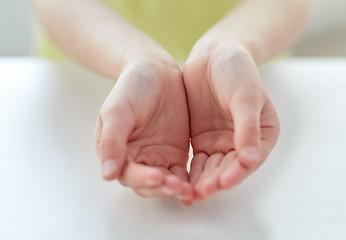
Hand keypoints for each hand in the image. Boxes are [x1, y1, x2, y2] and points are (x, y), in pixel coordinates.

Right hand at [95, 57, 192, 201]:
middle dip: (162, 188)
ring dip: (176, 189)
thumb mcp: (117, 111)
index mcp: (117, 151)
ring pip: (166, 183)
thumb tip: (107, 175)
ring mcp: (157, 159)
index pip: (128, 174)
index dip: (142, 179)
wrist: (157, 72)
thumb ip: (112, 141)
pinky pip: (181, 174)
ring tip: (189, 190)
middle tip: (177, 187)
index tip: (158, 177)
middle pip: (148, 185)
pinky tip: (197, 186)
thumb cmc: (132, 88)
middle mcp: (136, 159)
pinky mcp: (175, 156)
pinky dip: (188, 182)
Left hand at [183, 43, 279, 201]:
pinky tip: (180, 182)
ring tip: (189, 194)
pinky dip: (191, 172)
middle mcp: (242, 142)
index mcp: (263, 134)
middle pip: (230, 168)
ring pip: (212, 168)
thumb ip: (247, 127)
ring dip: (202, 181)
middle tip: (201, 193)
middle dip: (216, 182)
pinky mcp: (203, 140)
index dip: (236, 173)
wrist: (214, 54)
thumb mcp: (245, 96)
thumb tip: (250, 159)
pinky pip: (197, 161)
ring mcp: (221, 142)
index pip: (250, 160)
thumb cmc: (237, 70)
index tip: (222, 183)